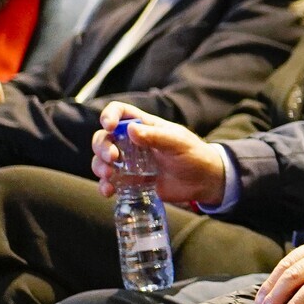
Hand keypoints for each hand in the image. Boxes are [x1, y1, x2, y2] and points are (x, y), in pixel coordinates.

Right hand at [91, 104, 229, 208]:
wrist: (203, 182)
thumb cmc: (194, 155)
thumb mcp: (178, 143)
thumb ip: (156, 137)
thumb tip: (130, 129)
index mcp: (145, 126)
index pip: (120, 112)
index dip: (110, 115)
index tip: (109, 126)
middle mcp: (132, 142)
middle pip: (104, 137)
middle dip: (101, 146)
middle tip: (112, 158)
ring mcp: (129, 162)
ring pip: (102, 159)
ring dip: (99, 166)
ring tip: (109, 175)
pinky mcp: (130, 180)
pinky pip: (110, 181)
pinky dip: (105, 185)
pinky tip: (109, 191)